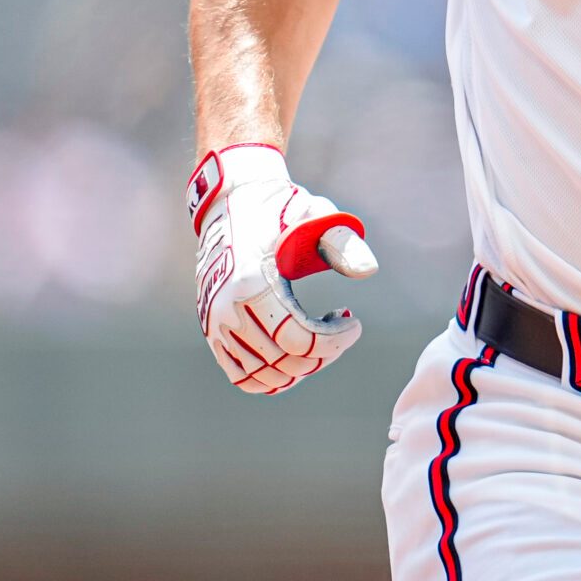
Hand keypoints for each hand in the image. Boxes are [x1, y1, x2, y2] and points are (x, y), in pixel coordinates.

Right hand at [189, 144, 378, 395]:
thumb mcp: (315, 215)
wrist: (231, 203)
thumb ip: (342, 243)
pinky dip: (274, 375)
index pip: (296, 341)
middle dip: (323, 354)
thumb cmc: (280, 209)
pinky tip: (297, 351)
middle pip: (284, 363)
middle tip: (341, 329)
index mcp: (249, 283)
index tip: (354, 323)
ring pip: (263, 376)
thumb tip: (368, 271)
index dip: (334, 342)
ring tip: (320, 336)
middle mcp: (225, 310)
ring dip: (301, 367)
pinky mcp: (212, 331)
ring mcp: (214, 324)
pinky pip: (242, 375)